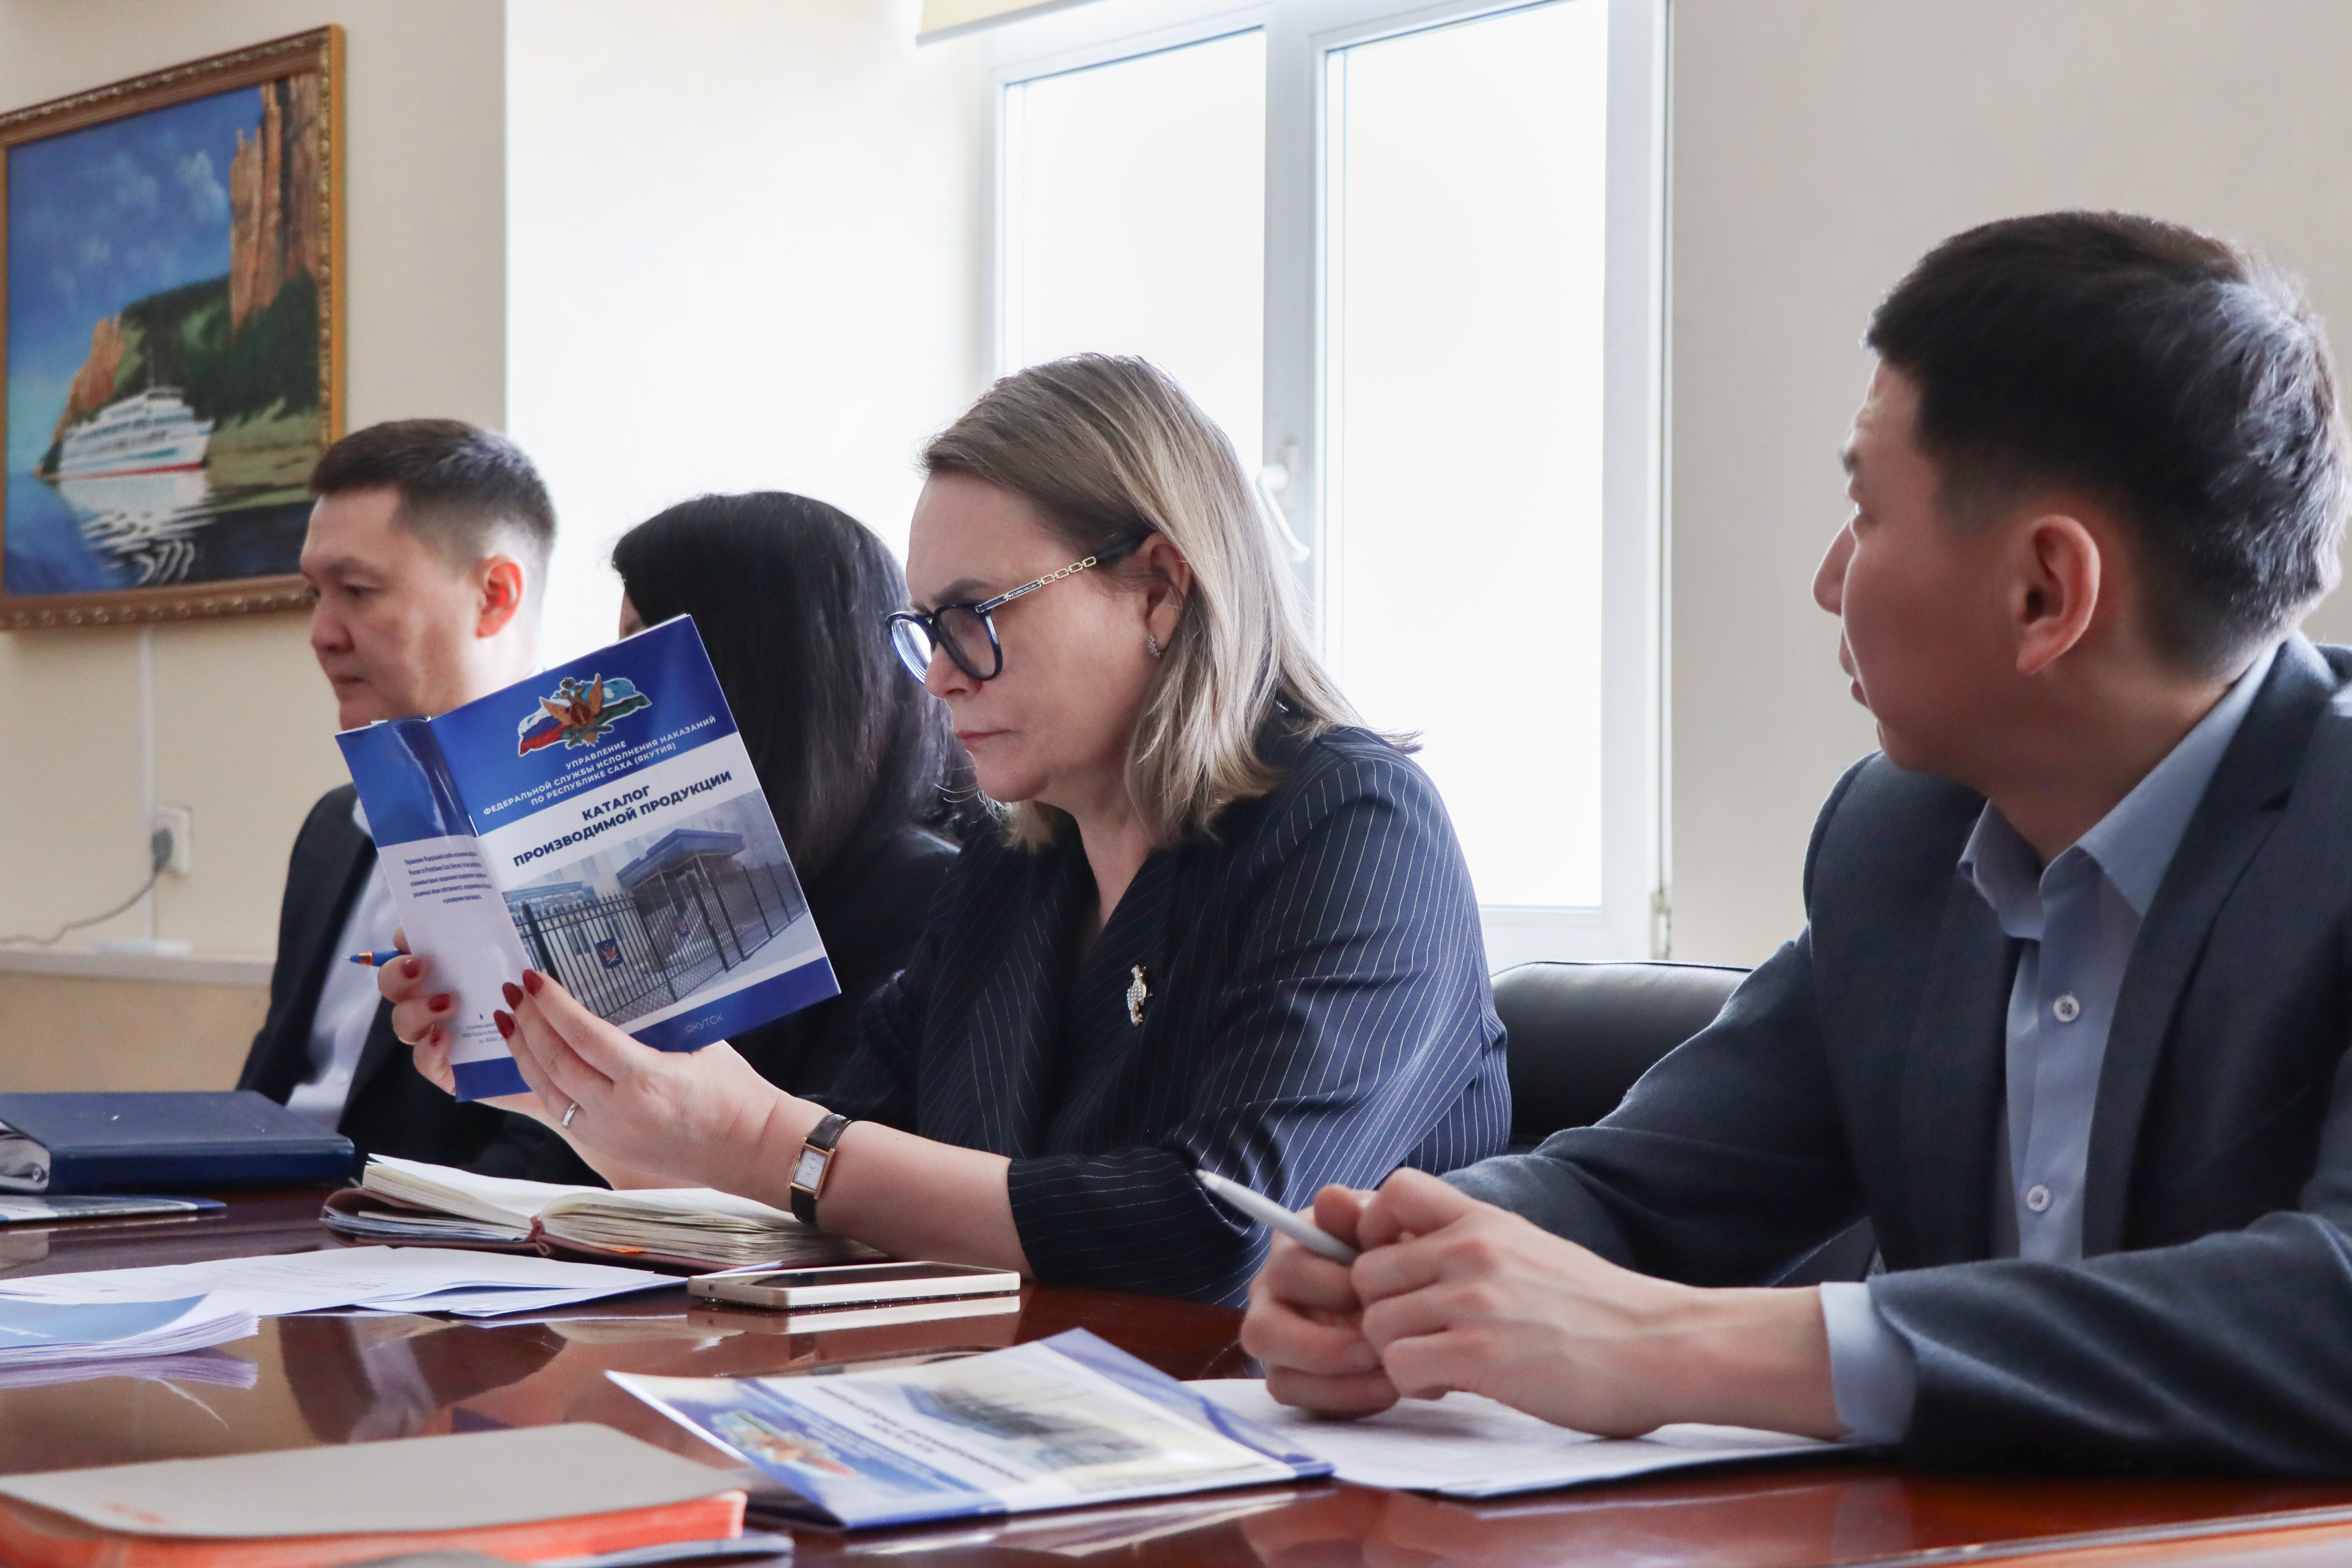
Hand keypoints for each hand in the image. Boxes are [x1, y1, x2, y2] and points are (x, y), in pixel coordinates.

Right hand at [372, 929, 535, 1114]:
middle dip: (399, 973)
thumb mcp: (524, 982)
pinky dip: (429, 1048)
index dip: (405, 939)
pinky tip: (443, 1039)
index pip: (412, 950)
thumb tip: (505, 939)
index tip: (411, 934)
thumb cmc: (532, 1016)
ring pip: (404, 1021)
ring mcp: (433, 1034)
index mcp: (447, 973)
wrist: (549, 1066)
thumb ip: (510, 960)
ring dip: (419, 1008)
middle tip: (422, 967)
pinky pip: (423, 1059)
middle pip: (394, 985)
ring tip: (449, 1003)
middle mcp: (431, 1002)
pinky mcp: (442, 1068)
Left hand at [499, 967, 812, 1190]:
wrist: (751, 1150)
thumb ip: (660, 1025)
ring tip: (509, 1023)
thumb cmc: (736, 1095)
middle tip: (514, 992)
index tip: (534, 979)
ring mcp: (607, 1133)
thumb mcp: (701, 1046)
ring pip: (546, 1089)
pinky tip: (532, 1063)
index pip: (583, 1035)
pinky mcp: (605, 1147)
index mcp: (647, 1080)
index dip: (553, 1005)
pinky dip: (539, 1083)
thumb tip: (622, 997)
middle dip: (528, 1023)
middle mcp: (619, 1110)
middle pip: (555, 1061)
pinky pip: (559, 1111)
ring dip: (523, 1053)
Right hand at [1240, 1185, 1399, 1416]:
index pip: (1288, 1269)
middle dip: (1323, 1346)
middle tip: (1375, 1348)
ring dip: (1334, 1379)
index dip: (1331, 1286)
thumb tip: (1333, 1198)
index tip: (1375, 1294)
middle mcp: (1272, 1296)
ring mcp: (1280, 1342)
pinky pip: (1299, 1400)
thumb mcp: (1391, 1226)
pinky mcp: (1294, 1379)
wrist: (1421, 1285)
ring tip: (1388, 1373)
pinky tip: (1387, 1388)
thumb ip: (1362, 1214)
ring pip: (1275, 1372)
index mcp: (1291, 1250)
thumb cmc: (1399, 1250)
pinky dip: (1343, 1399)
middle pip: (1262, 1330)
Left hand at [1351, 1169, 1841, 1438]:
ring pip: (1376, 1324)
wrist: (1663, 1346)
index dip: (1374, 1229)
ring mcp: (1475, 1302)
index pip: (1394, 1191)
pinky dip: (1414, 1384)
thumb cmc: (1599, 1310)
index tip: (1395, 1268)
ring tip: (1441, 1364)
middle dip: (1382, 1310)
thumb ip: (1470, 1246)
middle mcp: (1472, 1252)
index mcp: (1485, 1222)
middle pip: (1366, 1273)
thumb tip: (1407, 1254)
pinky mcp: (1481, 1355)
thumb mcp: (1529, 1250)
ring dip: (1397, 1353)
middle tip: (1420, 1334)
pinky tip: (1451, 1385)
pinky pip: (1399, 1367)